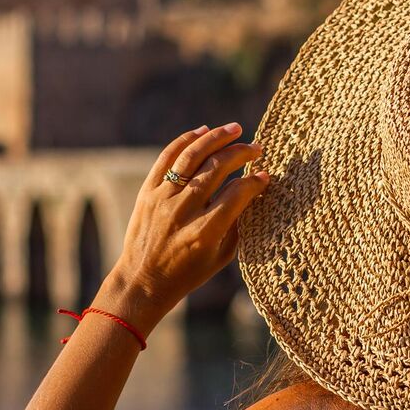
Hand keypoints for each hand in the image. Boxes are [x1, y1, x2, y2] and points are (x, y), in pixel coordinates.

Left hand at [94, 123, 269, 330]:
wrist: (143, 280)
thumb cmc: (188, 273)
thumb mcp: (221, 257)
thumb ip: (238, 224)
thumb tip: (252, 191)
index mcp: (205, 232)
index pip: (236, 194)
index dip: (255, 182)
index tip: (266, 175)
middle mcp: (183, 212)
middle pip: (217, 168)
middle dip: (241, 153)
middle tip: (257, 147)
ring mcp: (162, 199)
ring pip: (192, 156)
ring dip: (216, 138)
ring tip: (234, 128)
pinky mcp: (147, 192)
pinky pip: (167, 158)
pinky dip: (185, 141)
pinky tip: (203, 131)